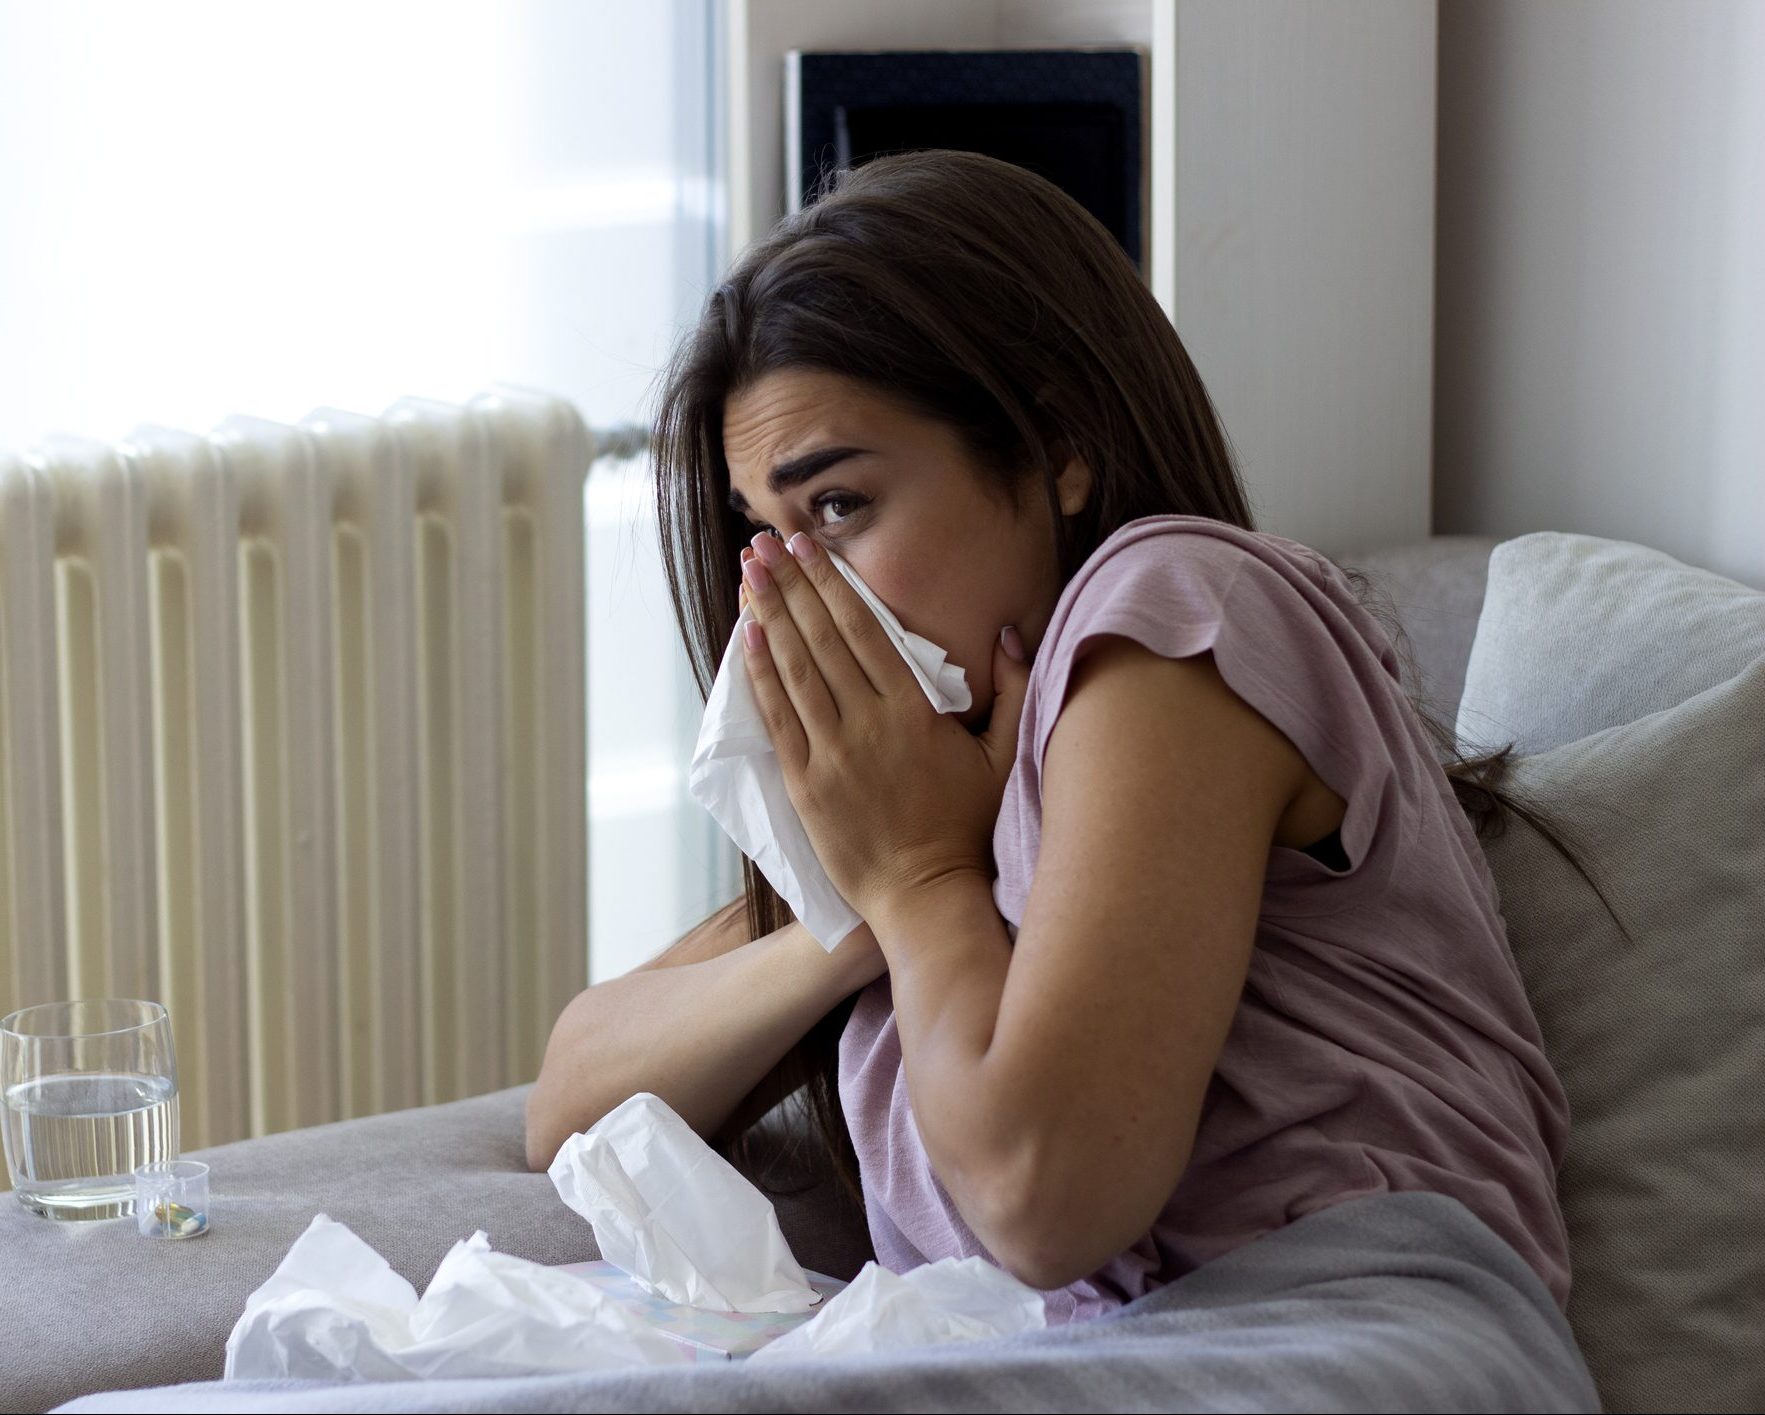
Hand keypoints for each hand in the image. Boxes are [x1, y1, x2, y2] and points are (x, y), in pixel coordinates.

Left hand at [737, 531, 1029, 924]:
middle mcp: (866, 724)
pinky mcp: (805, 784)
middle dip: (790, 585)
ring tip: (748, 574)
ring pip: (793, 670)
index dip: (832, 582)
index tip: (809, 545)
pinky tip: (747, 638)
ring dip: (767, 617)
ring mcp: (830, 754)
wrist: (926, 894)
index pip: (863, 629)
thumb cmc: (969, 826)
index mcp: (913, 711)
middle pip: (820, 638)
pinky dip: (759, 675)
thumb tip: (1011, 631)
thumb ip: (1012, 689)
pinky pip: (778, 717)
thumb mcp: (1006, 756)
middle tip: (765, 543)